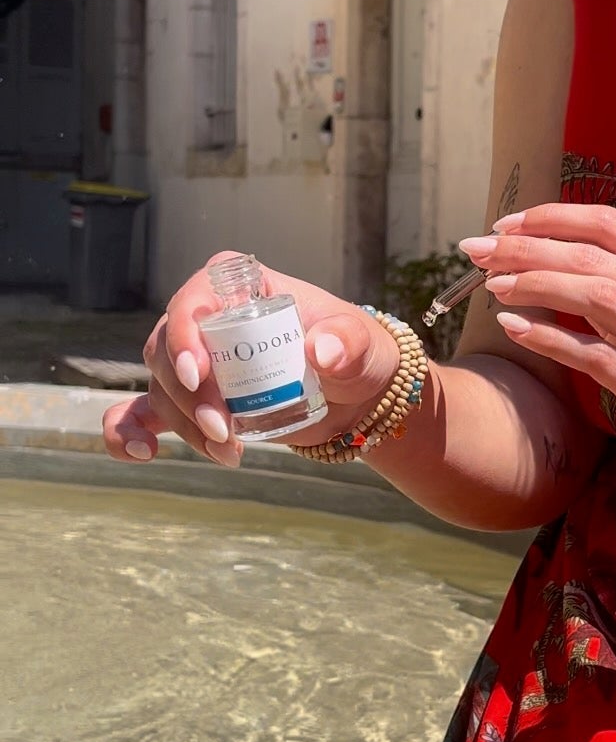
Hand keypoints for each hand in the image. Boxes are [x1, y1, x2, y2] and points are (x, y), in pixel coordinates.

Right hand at [102, 253, 401, 467]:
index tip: (201, 375)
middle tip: (224, 429)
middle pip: (168, 350)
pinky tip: (141, 453)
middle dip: (189, 396)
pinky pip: (141, 412)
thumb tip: (322, 351)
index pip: (194, 298)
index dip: (184, 333)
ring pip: (162, 388)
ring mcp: (196, 362)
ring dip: (185, 424)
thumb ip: (348, 342)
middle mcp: (207, 320)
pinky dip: (128, 432)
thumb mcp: (361, 344)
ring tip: (229, 452)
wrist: (353, 396)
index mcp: (241, 288)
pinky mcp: (193, 402)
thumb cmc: (354, 354)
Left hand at [460, 203, 615, 479]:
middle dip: (528, 250)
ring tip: (494, 285)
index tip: (505, 224)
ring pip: (597, 299)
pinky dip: (550, 339)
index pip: (610, 224)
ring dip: (537, 286)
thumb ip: (614, 280)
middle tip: (479, 251)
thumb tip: (538, 251)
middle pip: (594, 259)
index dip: (552, 218)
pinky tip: (514, 328)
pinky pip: (595, 358)